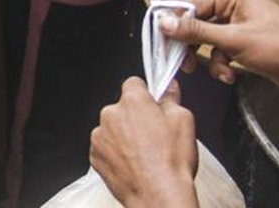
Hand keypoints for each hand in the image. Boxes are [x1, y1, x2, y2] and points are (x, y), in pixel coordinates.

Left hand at [90, 78, 198, 207]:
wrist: (158, 195)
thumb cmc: (171, 163)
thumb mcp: (184, 121)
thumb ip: (172, 99)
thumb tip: (170, 87)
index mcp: (133, 102)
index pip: (134, 83)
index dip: (145, 94)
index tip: (152, 103)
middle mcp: (111, 114)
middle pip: (122, 107)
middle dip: (135, 117)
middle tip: (153, 135)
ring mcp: (99, 135)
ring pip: (112, 128)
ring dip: (124, 135)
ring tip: (144, 153)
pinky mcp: (95, 154)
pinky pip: (105, 147)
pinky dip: (116, 152)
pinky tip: (133, 163)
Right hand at [162, 0, 278, 95]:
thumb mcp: (234, 40)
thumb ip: (196, 31)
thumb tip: (165, 23)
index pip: (190, 5)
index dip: (174, 24)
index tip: (162, 40)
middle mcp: (234, 6)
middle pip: (196, 24)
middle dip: (192, 46)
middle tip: (183, 63)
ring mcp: (240, 25)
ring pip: (207, 40)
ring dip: (211, 59)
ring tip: (221, 72)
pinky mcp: (244, 42)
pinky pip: (220, 51)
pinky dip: (223, 65)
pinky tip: (231, 74)